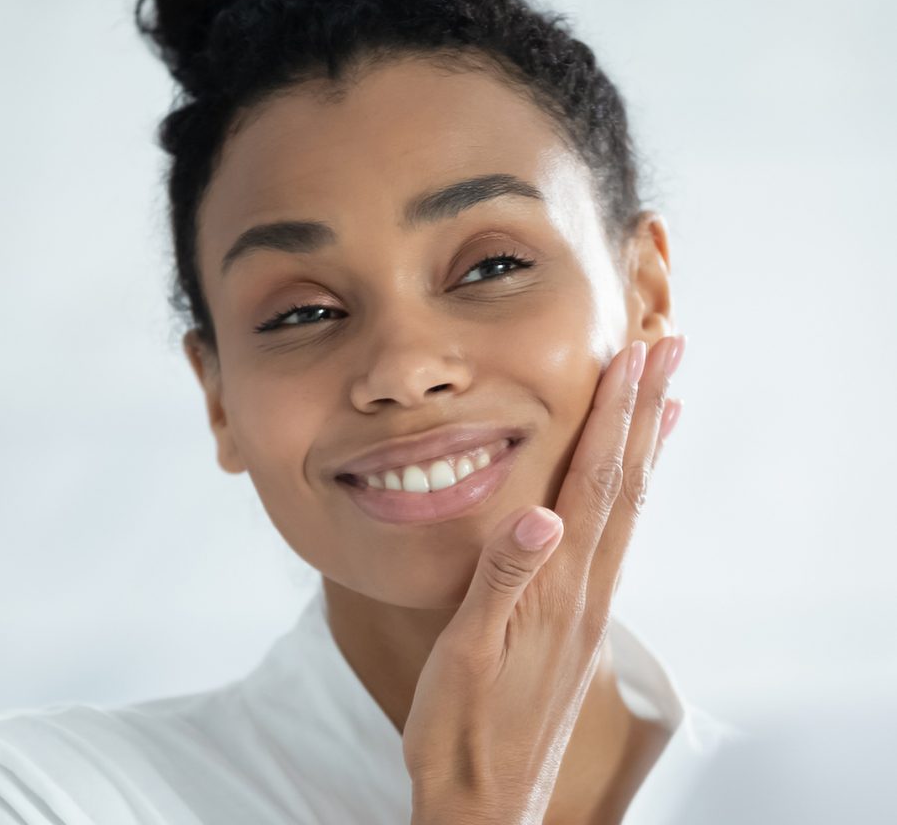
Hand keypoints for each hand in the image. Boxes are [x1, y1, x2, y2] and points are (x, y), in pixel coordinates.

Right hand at [403, 335, 685, 824]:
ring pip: (626, 510)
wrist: (485, 804)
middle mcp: (585, 591)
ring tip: (666, 399)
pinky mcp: (579, 624)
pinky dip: (630, 496)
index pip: (592, 484)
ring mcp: (588, 608)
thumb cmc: (461, 730)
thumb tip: (542, 517)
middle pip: (624, 486)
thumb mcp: (464, 656)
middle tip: (668, 349)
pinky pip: (615, 540)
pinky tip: (628, 485)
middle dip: (646, 413)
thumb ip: (501, 584)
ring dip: (645, 447)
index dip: (614, 419)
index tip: (632, 360)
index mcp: (557, 589)